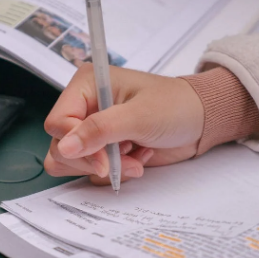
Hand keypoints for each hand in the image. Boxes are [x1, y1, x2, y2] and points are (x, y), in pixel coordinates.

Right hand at [43, 64, 204, 184]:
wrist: (200, 120)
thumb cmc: (175, 106)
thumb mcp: (138, 116)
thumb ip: (99, 130)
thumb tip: (64, 146)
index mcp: (86, 85)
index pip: (58, 123)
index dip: (76, 145)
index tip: (103, 161)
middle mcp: (84, 106)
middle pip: (61, 147)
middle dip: (95, 160)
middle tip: (126, 157)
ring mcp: (92, 129)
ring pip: (72, 162)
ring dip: (105, 168)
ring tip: (133, 158)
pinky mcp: (102, 148)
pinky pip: (91, 171)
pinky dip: (115, 171)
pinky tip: (137, 157)